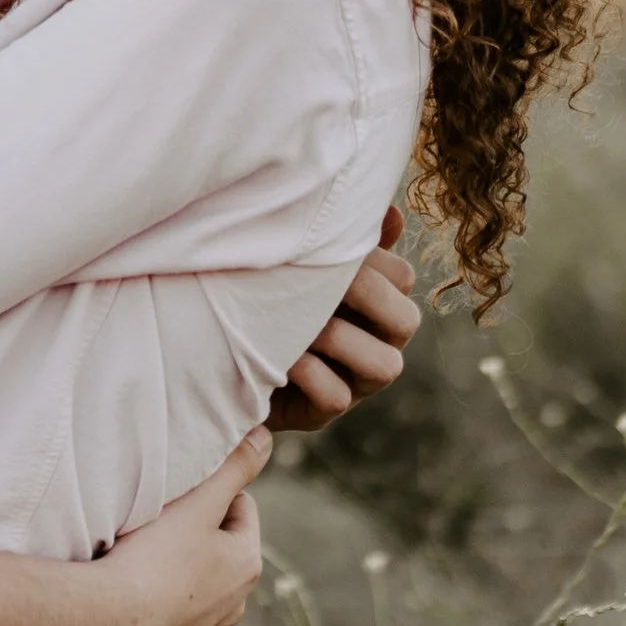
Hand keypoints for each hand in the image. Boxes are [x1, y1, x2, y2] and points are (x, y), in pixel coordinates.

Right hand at [91, 427, 269, 625]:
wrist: (110, 617)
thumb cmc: (154, 559)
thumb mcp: (199, 502)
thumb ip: (234, 467)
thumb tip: (264, 438)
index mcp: (248, 562)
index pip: (242, 504)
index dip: (211, 490)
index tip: (183, 493)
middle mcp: (237, 599)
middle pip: (221, 540)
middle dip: (197, 525)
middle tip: (164, 517)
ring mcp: (209, 622)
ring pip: (200, 570)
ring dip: (181, 556)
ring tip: (149, 549)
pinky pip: (179, 597)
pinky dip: (166, 585)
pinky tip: (141, 577)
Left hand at [266, 207, 419, 431]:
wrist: (219, 347)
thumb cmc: (268, 295)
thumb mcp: (302, 264)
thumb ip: (344, 242)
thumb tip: (392, 213)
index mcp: (375, 304)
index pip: (403, 278)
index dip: (374, 261)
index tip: (334, 249)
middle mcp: (375, 344)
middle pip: (406, 321)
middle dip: (366, 296)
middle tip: (326, 281)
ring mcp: (352, 382)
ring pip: (386, 366)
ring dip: (341, 338)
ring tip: (300, 323)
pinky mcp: (320, 413)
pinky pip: (337, 397)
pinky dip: (312, 374)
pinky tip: (282, 358)